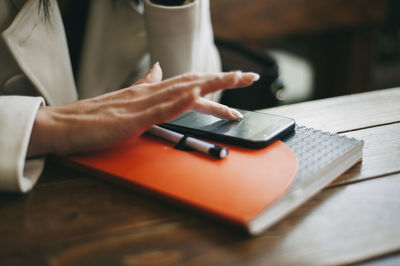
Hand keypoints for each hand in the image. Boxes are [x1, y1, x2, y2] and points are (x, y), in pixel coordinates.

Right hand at [27, 63, 258, 155]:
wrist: (64, 125)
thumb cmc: (94, 117)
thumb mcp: (126, 101)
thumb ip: (146, 87)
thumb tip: (160, 71)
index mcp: (149, 91)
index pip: (189, 83)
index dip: (214, 80)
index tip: (234, 81)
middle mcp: (149, 93)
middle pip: (193, 82)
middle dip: (224, 79)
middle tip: (249, 77)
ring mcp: (142, 104)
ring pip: (183, 90)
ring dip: (212, 84)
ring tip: (236, 80)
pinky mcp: (132, 118)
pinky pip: (161, 107)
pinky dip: (182, 99)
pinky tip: (198, 95)